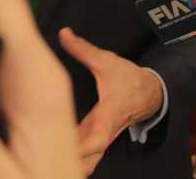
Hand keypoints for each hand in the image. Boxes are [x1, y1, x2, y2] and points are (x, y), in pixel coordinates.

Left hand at [59, 27, 162, 175]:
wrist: (151, 93)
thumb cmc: (129, 79)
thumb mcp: (107, 61)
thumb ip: (83, 49)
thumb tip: (64, 34)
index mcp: (108, 115)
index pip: (98, 139)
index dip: (83, 148)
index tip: (66, 150)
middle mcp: (105, 131)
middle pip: (89, 157)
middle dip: (71, 161)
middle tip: (43, 159)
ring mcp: (103, 138)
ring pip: (88, 159)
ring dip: (72, 161)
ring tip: (45, 161)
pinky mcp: (99, 138)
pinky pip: (87, 154)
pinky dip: (75, 156)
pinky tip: (55, 153)